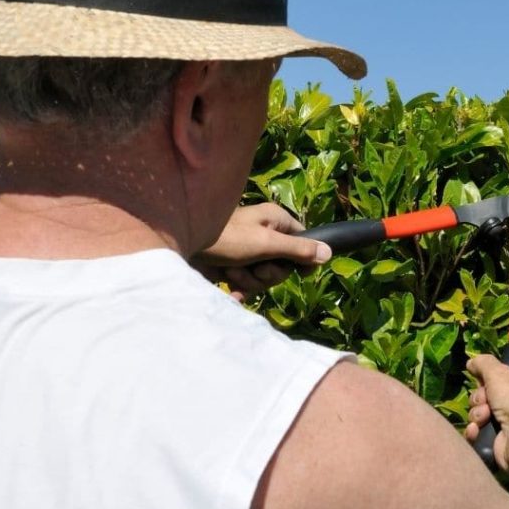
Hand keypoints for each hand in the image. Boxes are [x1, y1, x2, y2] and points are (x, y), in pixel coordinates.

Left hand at [192, 203, 331, 301]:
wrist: (179, 245)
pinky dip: (238, 287)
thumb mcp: (265, 244)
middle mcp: (264, 234)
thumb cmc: (224, 238)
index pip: (303, 242)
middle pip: (283, 265)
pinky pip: (247, 283)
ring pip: (264, 276)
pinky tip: (227, 288)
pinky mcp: (233, 265)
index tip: (296, 270)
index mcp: (275, 221)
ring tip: (230, 271)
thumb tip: (329, 253)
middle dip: (267, 273)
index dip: (300, 259)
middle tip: (252, 267)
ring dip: (248, 280)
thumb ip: (297, 250)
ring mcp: (248, 251)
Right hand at [464, 354, 508, 474]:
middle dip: (481, 398)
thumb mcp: (500, 372)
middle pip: (489, 397)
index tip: (482, 381)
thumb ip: (484, 363)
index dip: (490, 380)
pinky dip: (475, 432)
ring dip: (477, 415)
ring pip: (481, 415)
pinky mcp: (499, 445)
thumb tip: (471, 362)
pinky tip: (477, 431)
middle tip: (485, 401)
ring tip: (484, 417)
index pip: (506, 380)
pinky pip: (479, 434)